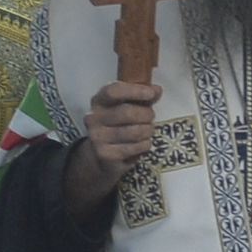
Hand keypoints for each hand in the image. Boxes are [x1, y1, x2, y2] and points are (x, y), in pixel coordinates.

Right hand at [58, 76, 160, 209]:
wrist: (99, 160)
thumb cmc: (117, 129)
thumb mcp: (124, 110)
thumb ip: (139, 98)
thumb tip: (157, 90)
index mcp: (98, 101)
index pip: (114, 90)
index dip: (136, 91)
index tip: (154, 92)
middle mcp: (94, 118)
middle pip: (130, 113)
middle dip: (147, 117)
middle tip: (149, 120)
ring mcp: (98, 138)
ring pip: (137, 131)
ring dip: (147, 133)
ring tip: (144, 135)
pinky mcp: (106, 156)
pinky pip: (137, 148)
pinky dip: (144, 147)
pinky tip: (140, 147)